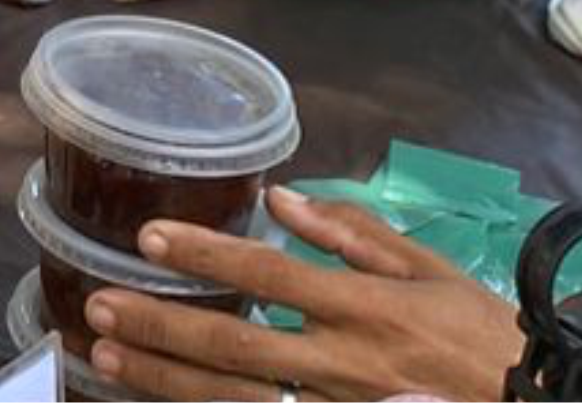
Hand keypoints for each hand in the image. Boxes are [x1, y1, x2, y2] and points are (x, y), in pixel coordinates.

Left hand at [87, 188, 522, 402]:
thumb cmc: (483, 338)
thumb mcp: (433, 272)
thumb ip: (355, 235)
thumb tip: (284, 199)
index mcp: (367, 309)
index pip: (271, 274)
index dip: (207, 254)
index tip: (150, 238)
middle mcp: (343, 364)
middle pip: (234, 343)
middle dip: (160, 323)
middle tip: (98, 306)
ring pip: (234, 398)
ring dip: (165, 378)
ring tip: (106, 356)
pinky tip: (166, 400)